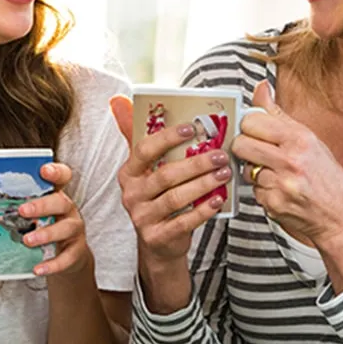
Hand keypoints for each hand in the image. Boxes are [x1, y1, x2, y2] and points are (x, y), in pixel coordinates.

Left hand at [19, 162, 90, 275]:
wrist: (65, 257)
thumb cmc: (40, 223)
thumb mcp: (27, 202)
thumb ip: (7, 177)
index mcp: (54, 193)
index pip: (63, 176)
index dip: (56, 171)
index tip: (44, 170)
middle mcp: (67, 209)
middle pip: (61, 201)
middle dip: (43, 205)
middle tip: (22, 210)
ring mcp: (73, 230)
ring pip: (66, 228)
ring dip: (46, 234)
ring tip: (27, 241)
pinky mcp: (75, 252)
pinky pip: (67, 258)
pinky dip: (53, 264)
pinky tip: (37, 269)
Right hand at [110, 95, 231, 265]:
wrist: (158, 243)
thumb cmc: (157, 197)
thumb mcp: (146, 168)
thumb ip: (136, 135)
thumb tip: (118, 100)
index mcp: (128, 173)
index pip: (144, 150)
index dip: (167, 138)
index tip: (192, 127)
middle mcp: (131, 194)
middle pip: (165, 175)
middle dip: (196, 163)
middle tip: (221, 154)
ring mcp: (141, 217)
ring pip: (175, 198)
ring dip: (203, 184)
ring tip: (224, 174)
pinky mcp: (156, 237)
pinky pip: (182, 222)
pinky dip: (202, 211)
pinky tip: (218, 200)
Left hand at [233, 81, 342, 247]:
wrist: (340, 217)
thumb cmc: (326, 176)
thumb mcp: (309, 139)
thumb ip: (278, 114)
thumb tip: (261, 87)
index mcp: (300, 138)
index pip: (252, 120)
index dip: (249, 126)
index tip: (255, 131)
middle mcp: (291, 160)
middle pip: (241, 143)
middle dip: (244, 147)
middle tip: (257, 152)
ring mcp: (281, 184)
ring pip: (244, 168)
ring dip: (253, 171)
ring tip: (274, 173)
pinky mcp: (273, 204)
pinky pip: (252, 190)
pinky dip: (261, 190)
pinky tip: (278, 190)